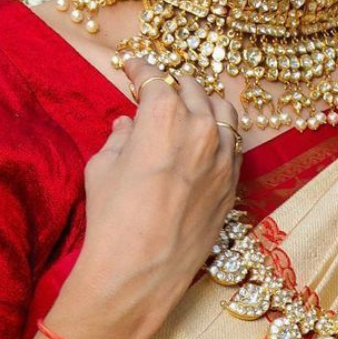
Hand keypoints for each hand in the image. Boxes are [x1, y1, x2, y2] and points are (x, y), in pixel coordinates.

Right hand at [76, 56, 242, 316]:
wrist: (140, 270)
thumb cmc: (113, 218)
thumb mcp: (102, 168)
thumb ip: (119, 138)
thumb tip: (126, 127)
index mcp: (164, 115)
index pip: (155, 77)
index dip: (141, 69)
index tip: (132, 68)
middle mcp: (200, 128)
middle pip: (192, 89)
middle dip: (174, 85)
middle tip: (160, 89)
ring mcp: (223, 156)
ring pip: (223, 112)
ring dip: (205, 103)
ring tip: (191, 106)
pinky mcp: (233, 183)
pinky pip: (235, 144)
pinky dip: (222, 132)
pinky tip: (209, 137)